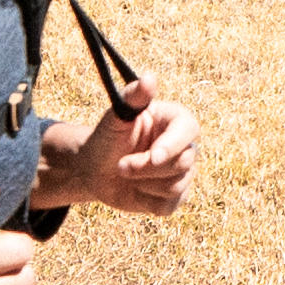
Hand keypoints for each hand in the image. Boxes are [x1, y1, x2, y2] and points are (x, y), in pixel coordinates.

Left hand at [47, 88, 198, 216]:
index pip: (189, 130)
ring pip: (177, 186)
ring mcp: (183, 173)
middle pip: (182, 163)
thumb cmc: (106, 138)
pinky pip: (168, 205)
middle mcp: (185, 146)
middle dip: (146, 168)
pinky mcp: (175, 197)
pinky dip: (146, 201)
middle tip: (120, 165)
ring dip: (143, 183)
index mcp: (176, 121)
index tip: (153, 156)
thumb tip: (150, 78)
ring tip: (125, 172)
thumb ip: (133, 98)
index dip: (173, 145)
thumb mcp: (115, 117)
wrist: (94, 169)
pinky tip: (135, 189)